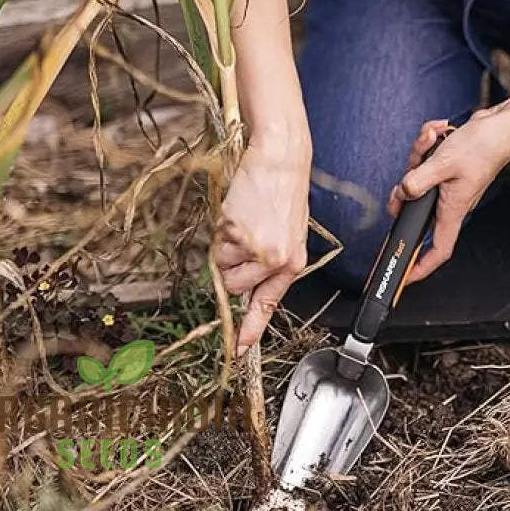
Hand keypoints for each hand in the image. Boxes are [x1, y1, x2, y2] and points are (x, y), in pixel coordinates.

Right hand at [212, 134, 310, 353]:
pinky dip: (221, 232)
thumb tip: (244, 289)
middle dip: (231, 269)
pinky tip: (238, 214)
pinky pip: (216, 246)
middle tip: (244, 241)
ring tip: (244, 224)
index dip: (249, 329)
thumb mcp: (288, 234)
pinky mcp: (237, 232)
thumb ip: (271, 264)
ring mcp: (255, 247)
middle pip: (234, 288)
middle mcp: (276, 260)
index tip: (237, 349)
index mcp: (293, 263)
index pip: (267, 304)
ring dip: (225, 250)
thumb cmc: (283, 193)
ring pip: (222, 268)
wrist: (280, 160)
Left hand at [386, 110, 509, 282]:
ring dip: (419, 156)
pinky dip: (428, 146)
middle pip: (417, 208)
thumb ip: (417, 181)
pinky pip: (428, 162)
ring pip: (419, 179)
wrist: (503, 124)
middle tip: (404, 179)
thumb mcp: (443, 163)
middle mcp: (451, 201)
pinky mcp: (449, 168)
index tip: (405, 276)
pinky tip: (437, 133)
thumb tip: (402, 193)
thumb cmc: (484, 145)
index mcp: (453, 208)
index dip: (421, 266)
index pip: (438, 249)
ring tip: (431, 139)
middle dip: (405, 190)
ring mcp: (450, 184)